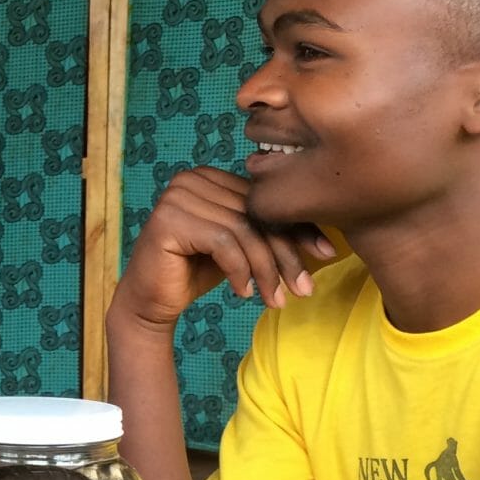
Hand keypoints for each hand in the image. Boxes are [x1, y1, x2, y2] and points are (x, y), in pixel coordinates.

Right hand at [111, 167, 332, 336]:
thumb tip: (328, 241)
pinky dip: (239, 271)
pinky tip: (243, 293)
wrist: (151, 302)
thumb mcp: (242, 249)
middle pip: (256, 215)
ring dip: (266, 270)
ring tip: (275, 299)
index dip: (298, 228)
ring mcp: (177, 196)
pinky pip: (223, 243)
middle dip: (286, 255)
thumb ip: (270, 234)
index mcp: (211, 176)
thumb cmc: (196, 273)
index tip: (326, 255)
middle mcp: (192, 178)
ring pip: (243, 231)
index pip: (265, 201)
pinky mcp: (169, 219)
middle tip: (305, 288)